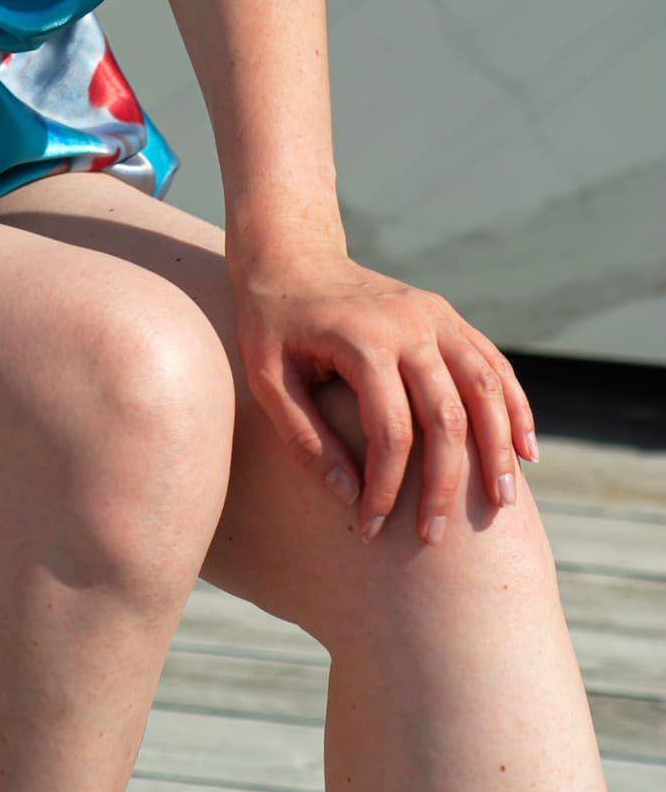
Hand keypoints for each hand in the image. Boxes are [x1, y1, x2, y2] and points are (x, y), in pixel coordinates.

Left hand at [231, 240, 537, 544]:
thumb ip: (303, 437)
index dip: (384, 487)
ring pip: (485, 388)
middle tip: (434, 537)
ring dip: (498, 449)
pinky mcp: (446, 315)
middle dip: (444, 484)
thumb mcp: (267, 378)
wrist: (290, 254)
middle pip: (446, 416)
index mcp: (361, 339)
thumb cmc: (272, 324)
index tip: (370, 526)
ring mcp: (433, 314)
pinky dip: (515, 407)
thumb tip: (348, 495)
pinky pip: (492, 364)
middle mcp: (407, 322)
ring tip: (501, 504)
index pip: (390, 429)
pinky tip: (525, 451)